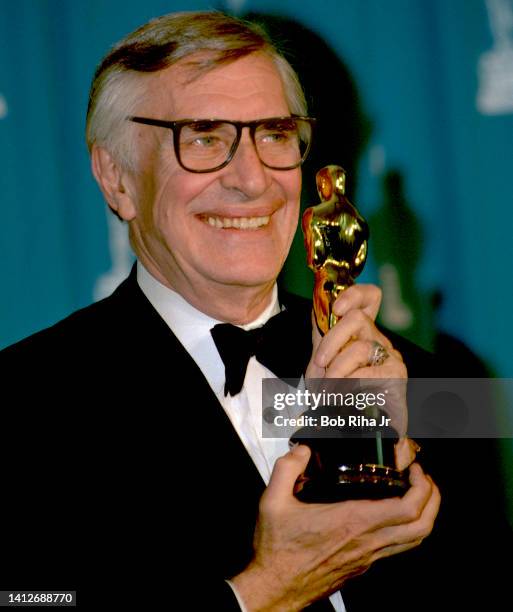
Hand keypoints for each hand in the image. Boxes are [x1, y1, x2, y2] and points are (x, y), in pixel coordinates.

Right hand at [231, 445, 440, 611]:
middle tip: (423, 478)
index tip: (415, 469)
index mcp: (352, 521)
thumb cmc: (278, 549)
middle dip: (433, 498)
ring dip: (425, 516)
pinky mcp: (363, 566)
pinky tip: (392, 515)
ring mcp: (368, 557)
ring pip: (414, 541)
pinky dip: (407, 530)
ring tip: (417, 494)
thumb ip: (287, 468)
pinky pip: (397, 548)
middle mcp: (367, 541)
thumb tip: (302, 449)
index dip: (421, 487)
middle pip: (422, 526)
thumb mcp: (273, 501)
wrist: (275, 588)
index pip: (406, 509)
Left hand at [306, 284, 407, 436]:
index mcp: (361, 332)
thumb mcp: (322, 363)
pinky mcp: (396, 375)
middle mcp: (378, 338)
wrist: (355, 428)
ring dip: (336, 370)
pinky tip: (342, 396)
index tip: (336, 306)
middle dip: (330, 341)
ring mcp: (389, 355)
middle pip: (357, 317)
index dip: (354, 294)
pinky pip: (367, 372)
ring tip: (328, 390)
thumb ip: (321, 337)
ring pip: (359, 347)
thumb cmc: (338, 394)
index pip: (369, 298)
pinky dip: (348, 384)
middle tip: (319, 365)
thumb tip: (317, 308)